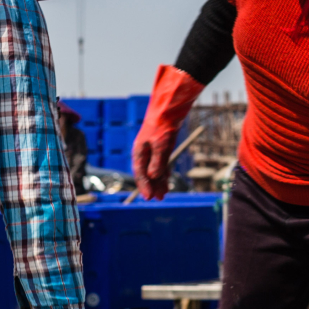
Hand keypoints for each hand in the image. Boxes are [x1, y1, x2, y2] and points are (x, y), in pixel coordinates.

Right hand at [132, 65, 204, 200]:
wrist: (169, 110)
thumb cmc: (162, 126)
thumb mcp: (161, 146)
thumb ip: (157, 162)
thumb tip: (152, 178)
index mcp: (139, 151)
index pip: (140, 173)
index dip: (144, 186)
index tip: (149, 198)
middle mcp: (144, 152)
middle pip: (147, 173)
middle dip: (152, 186)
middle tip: (158, 199)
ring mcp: (152, 149)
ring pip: (154, 169)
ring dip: (159, 181)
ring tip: (164, 193)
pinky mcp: (161, 146)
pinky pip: (160, 163)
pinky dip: (163, 172)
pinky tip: (167, 179)